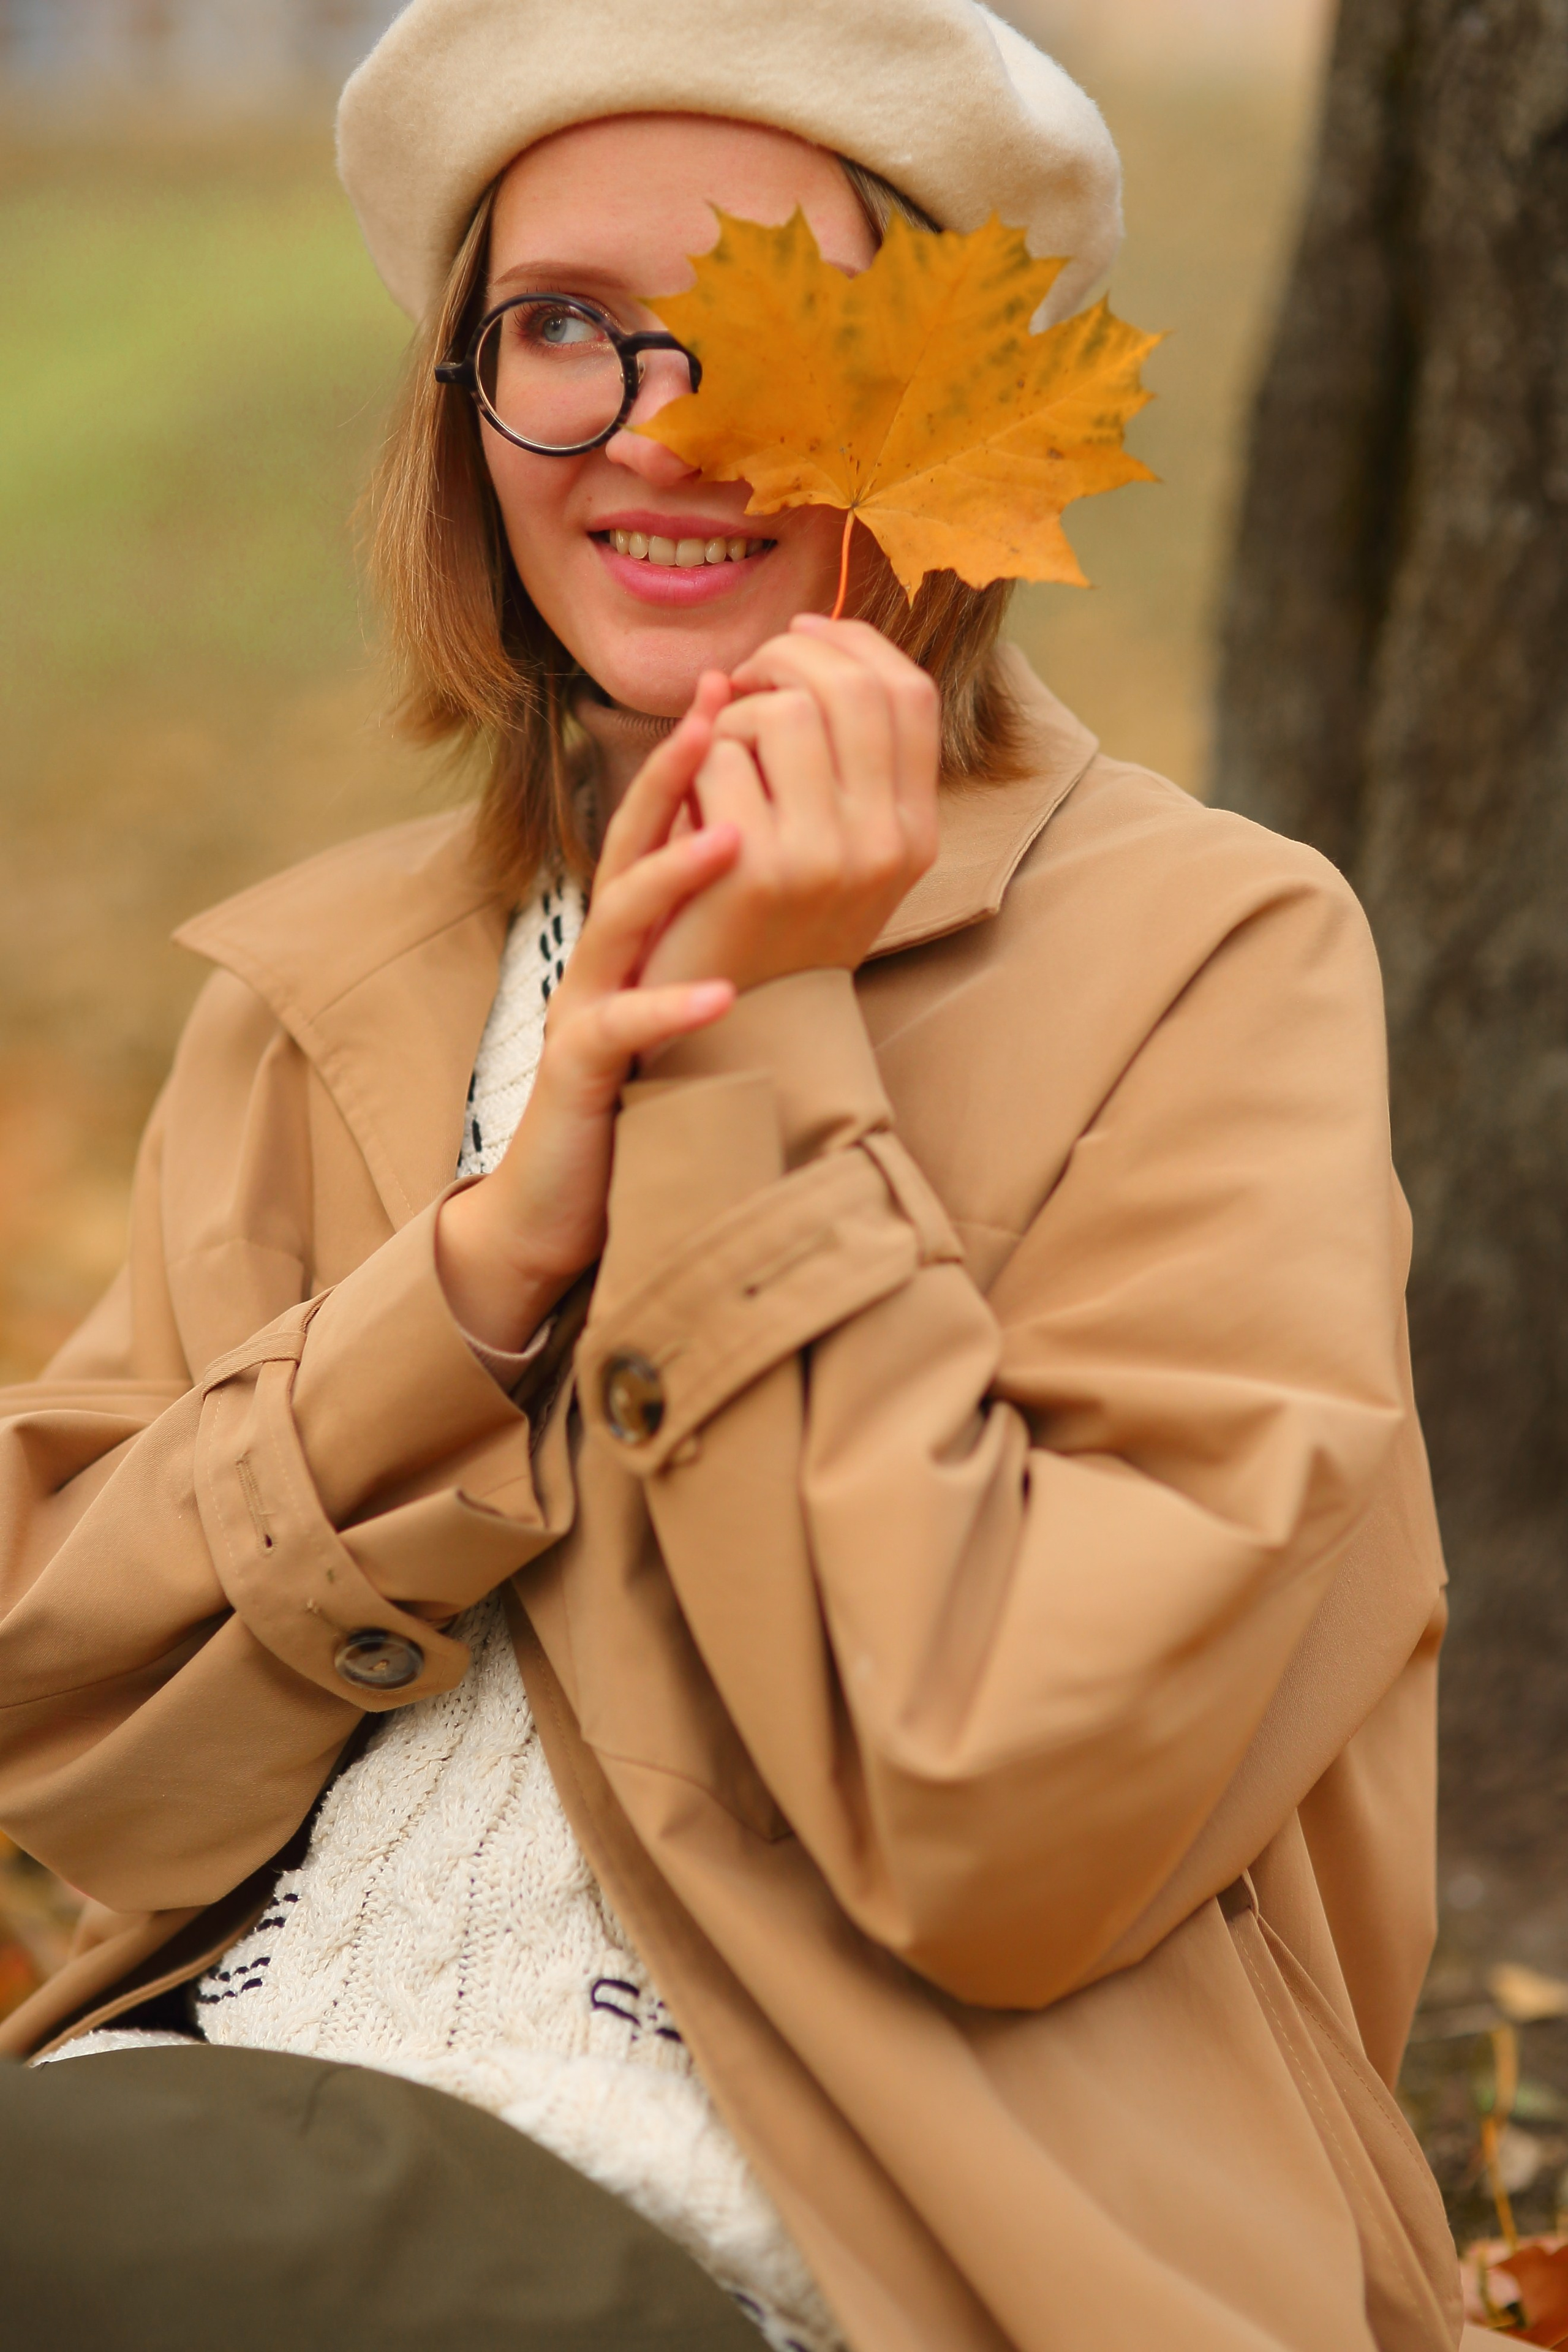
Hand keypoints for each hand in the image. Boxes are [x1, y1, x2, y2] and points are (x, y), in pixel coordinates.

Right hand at [437, 675, 739, 1351]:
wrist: (565, 1192)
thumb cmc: (637, 1085)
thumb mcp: (675, 983)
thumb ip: (701, 919)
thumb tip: (758, 842)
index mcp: (631, 927)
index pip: (659, 819)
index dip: (694, 751)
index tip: (739, 682)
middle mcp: (601, 951)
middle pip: (627, 841)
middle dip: (670, 772)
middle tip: (720, 709)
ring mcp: (585, 1004)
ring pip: (617, 919)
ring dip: (673, 873)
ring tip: (734, 836)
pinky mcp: (580, 1071)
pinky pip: (620, 1031)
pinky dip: (670, 1010)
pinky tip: (721, 997)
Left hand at [638, 616, 940, 1001]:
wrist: (733, 1027)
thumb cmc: (776, 922)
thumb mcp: (839, 846)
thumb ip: (843, 752)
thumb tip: (809, 630)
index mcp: (916, 832)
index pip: (909, 691)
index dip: (854, 643)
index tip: (801, 636)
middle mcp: (884, 843)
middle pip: (848, 686)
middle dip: (783, 657)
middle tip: (741, 678)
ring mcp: (823, 858)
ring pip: (782, 711)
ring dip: (735, 715)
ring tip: (719, 756)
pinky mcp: (754, 869)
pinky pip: (720, 755)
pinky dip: (694, 761)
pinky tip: (692, 803)